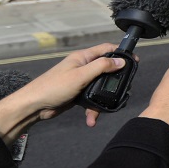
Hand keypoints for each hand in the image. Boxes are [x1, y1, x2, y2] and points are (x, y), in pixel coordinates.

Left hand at [0, 42, 128, 143]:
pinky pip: (91, 100)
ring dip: (103, 99)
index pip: (106, 49)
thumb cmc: (54, 87)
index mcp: (82, 58)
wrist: (34, 106)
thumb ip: (102, 67)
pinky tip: (91, 119)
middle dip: (115, 81)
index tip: (135, 60)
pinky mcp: (77, 94)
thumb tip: (121, 61)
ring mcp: (80, 81)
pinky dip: (93, 109)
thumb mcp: (81, 75)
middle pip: (106, 70)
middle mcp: (82, 67)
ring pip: (100, 87)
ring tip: (106, 108)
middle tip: (124, 88)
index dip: (121, 52)